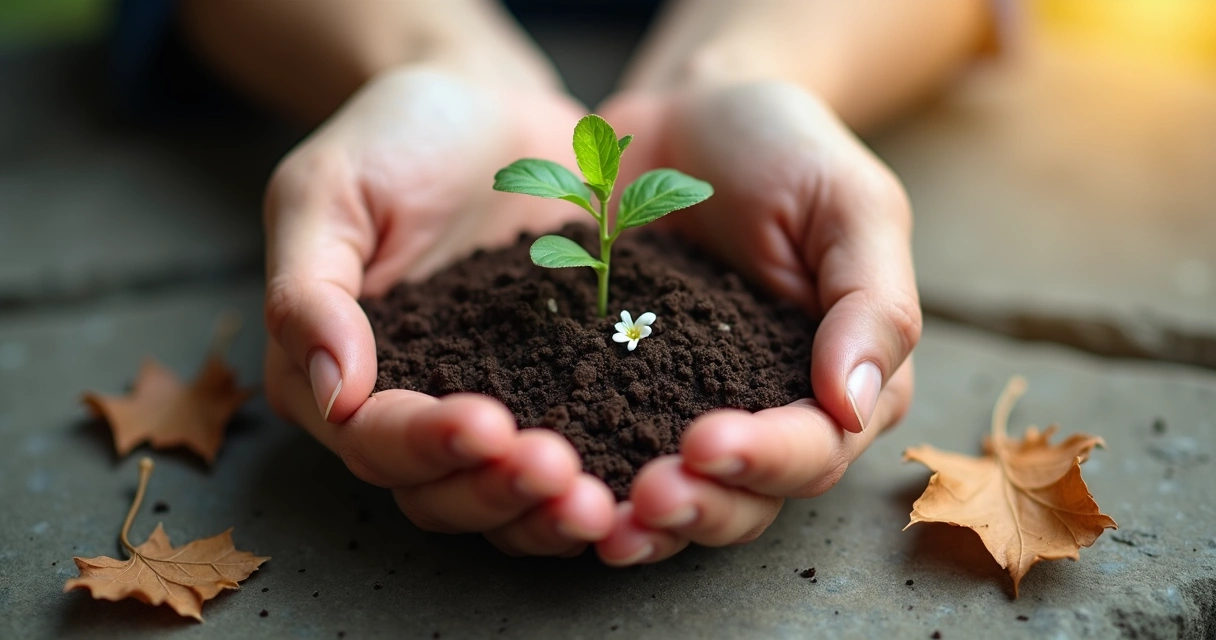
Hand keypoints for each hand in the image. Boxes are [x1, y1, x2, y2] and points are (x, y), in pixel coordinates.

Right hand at [262, 67, 615, 554]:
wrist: (493, 108)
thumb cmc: (397, 135)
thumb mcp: (326, 188)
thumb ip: (309, 289)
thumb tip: (330, 393)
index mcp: (338, 374)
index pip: (371, 439)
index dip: (424, 445)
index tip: (486, 424)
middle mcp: (410, 409)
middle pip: (439, 492)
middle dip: (496, 491)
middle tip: (557, 471)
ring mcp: (490, 406)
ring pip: (504, 498)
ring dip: (547, 512)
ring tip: (602, 502)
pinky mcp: (558, 393)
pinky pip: (577, 452)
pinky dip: (603, 476)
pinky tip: (645, 478)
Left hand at [593, 81, 920, 563]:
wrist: (685, 119)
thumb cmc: (782, 149)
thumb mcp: (849, 202)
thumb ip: (871, 301)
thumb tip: (855, 403)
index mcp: (841, 378)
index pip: (817, 448)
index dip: (766, 459)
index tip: (704, 441)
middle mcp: (772, 413)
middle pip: (749, 498)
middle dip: (700, 506)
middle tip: (645, 497)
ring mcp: (693, 412)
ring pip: (683, 500)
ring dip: (646, 523)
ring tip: (598, 520)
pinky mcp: (625, 398)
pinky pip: (612, 458)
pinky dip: (590, 487)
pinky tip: (550, 493)